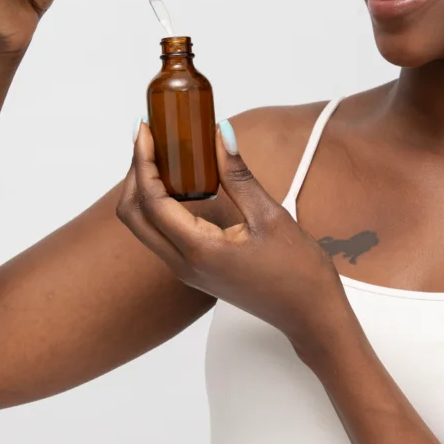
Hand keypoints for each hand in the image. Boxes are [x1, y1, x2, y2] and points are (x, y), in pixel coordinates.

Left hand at [116, 118, 350, 349]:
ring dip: (145, 190)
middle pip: (134, 216)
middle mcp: (183, 265)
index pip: (151, 200)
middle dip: (135, 174)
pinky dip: (160, 206)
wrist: (309, 314)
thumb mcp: (269, 215)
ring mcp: (187, 271)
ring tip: (163, 155)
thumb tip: (221, 134)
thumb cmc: (298, 270)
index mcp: (199, 250)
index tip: (145, 129)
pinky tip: (180, 184)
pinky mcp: (196, 271)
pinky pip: (163, 235)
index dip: (143, 162)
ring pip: (145, 227)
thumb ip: (238, 175)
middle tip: (150, 139)